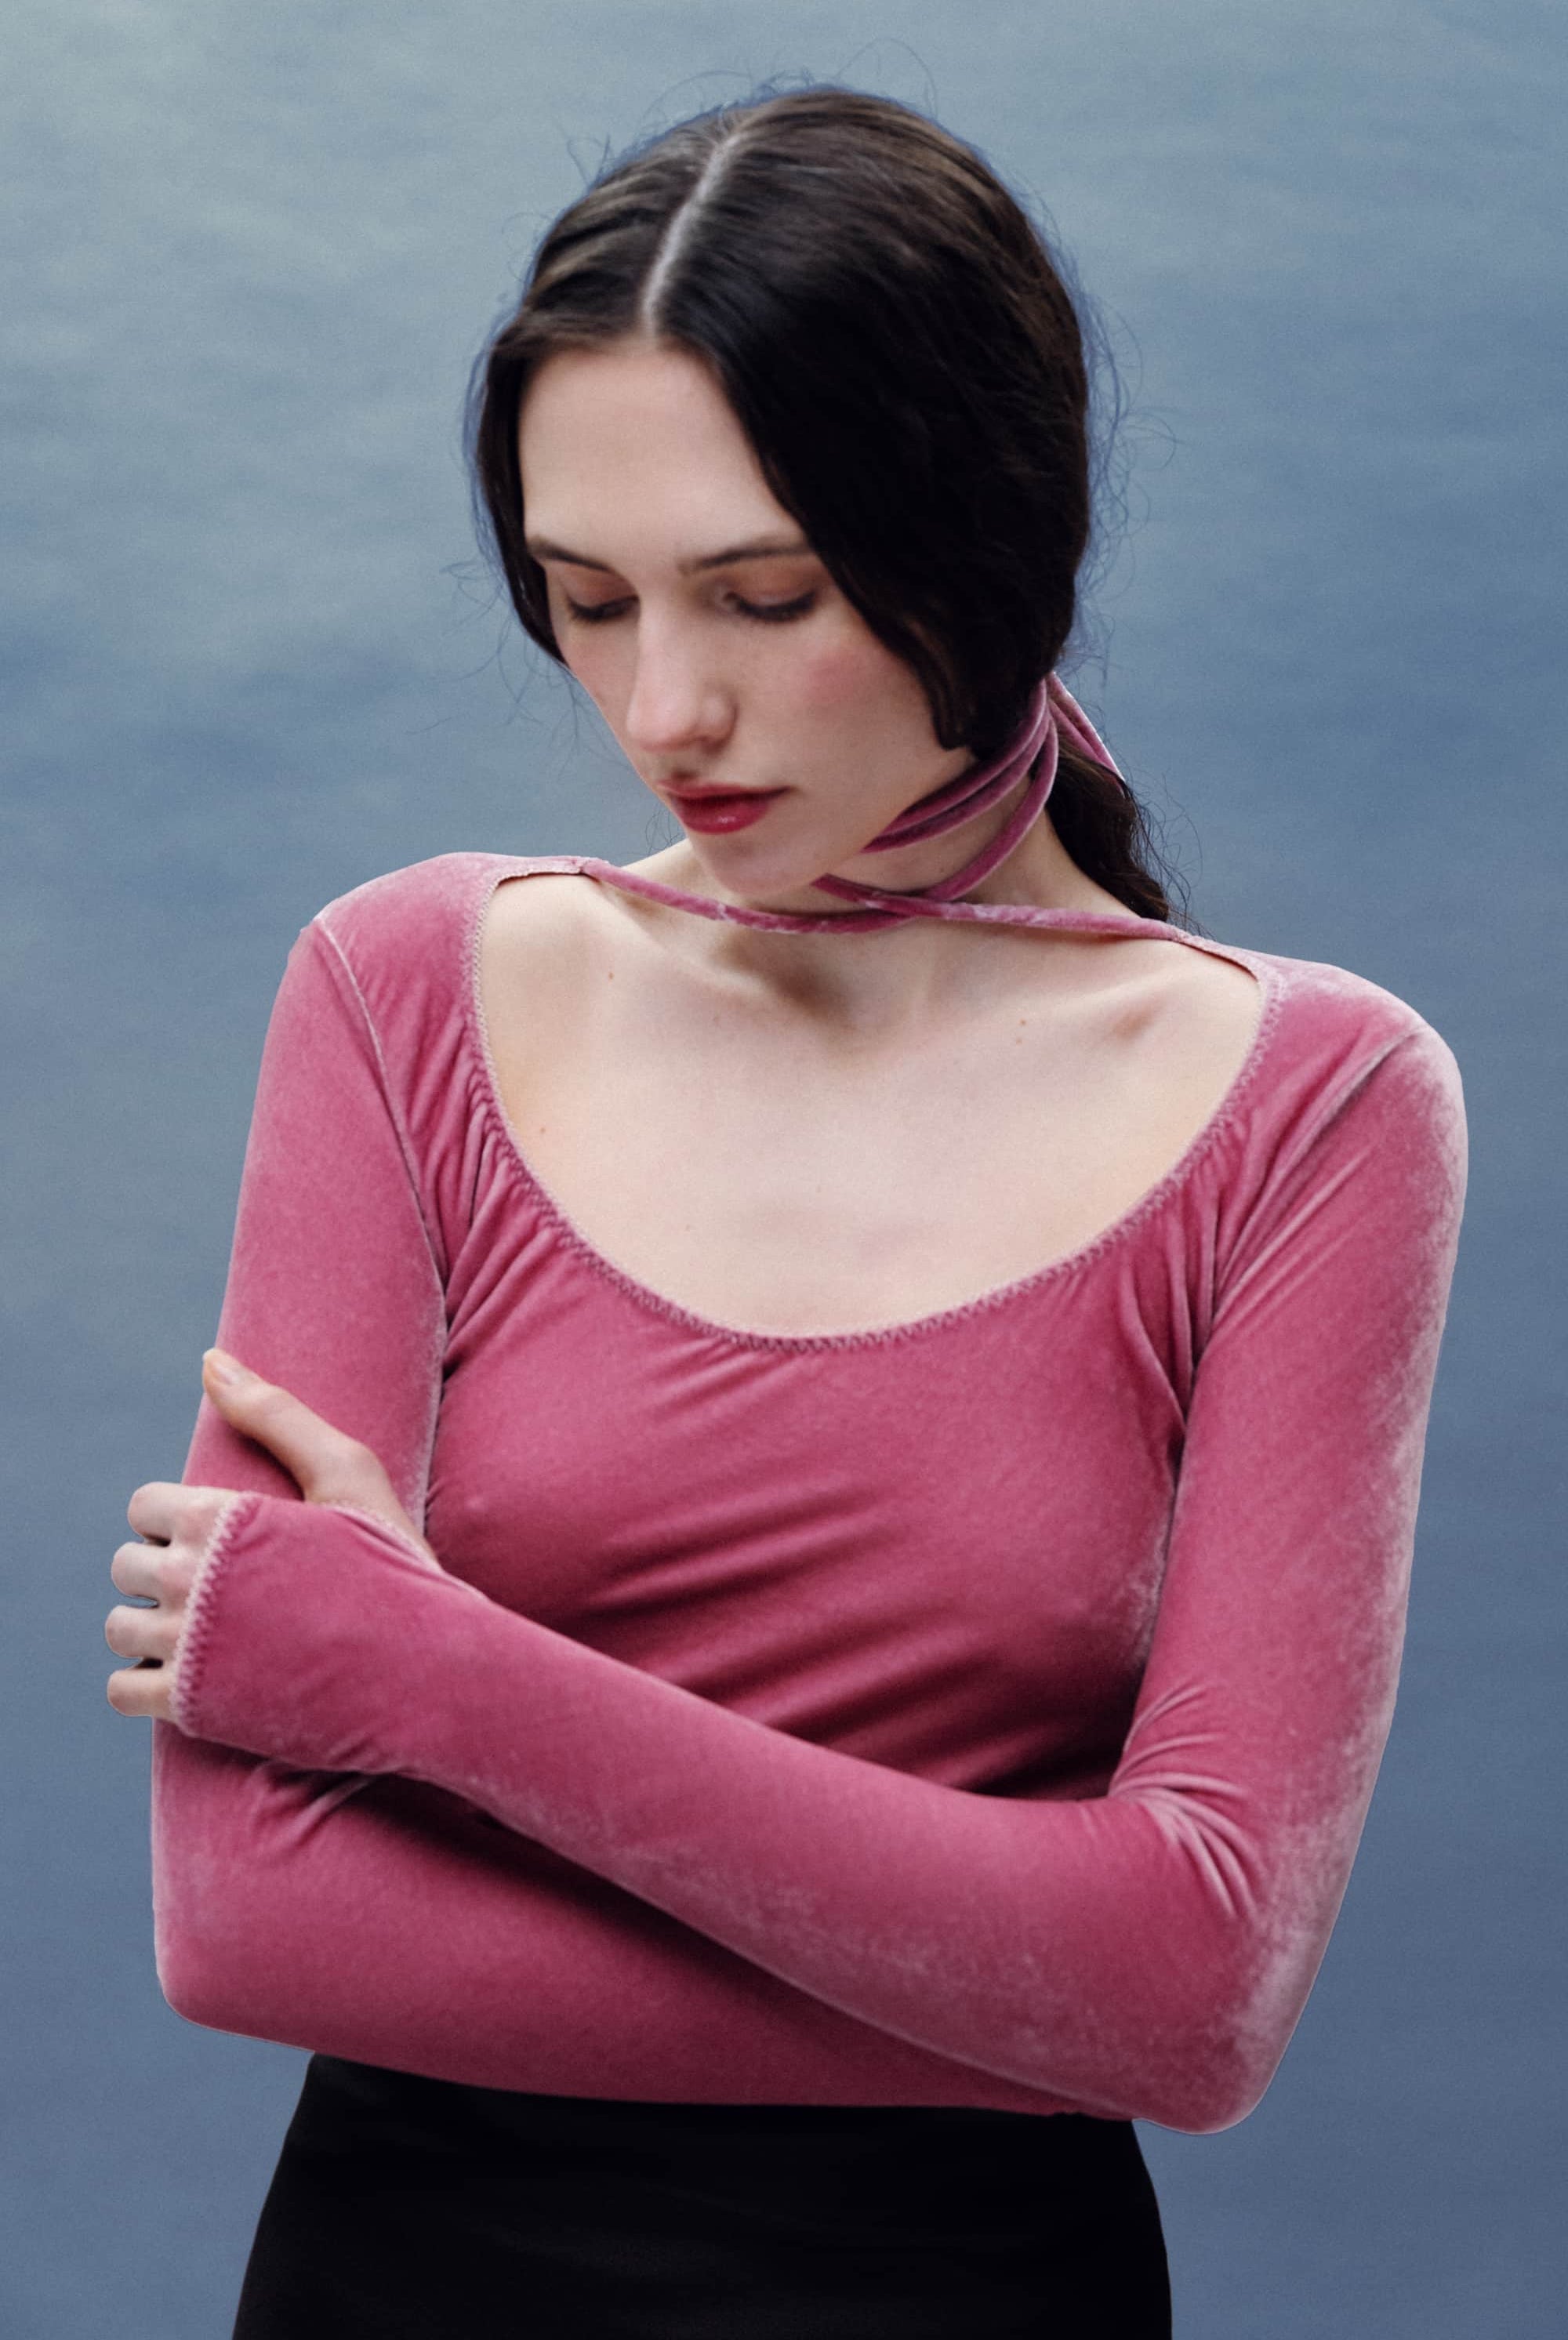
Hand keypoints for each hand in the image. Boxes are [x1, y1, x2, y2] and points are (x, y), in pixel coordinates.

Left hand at [105, 1348, 436, 1722]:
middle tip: (221, 1586)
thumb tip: (209, 1359)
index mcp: (220, 1518)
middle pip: (125, 1566)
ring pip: (119, 1628)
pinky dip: (142, 1684)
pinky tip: (190, 1674)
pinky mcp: (193, 1706)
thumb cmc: (396, 1562)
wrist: (429, 1667)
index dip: (178, 1518)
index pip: (144, 1507)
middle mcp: (191, 1580)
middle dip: (163, 1571)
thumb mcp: (349, 1472)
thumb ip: (274, 1413)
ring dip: (147, 1627)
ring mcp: (189, 1646)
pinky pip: (121, 1691)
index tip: (221, 1537)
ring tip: (202, 1630)